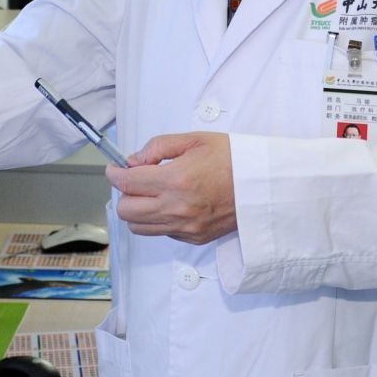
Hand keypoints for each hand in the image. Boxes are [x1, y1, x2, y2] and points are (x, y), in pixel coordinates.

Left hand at [106, 132, 235, 244]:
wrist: (262, 185)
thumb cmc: (232, 159)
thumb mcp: (195, 139)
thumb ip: (158, 146)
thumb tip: (134, 161)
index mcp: (175, 179)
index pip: (127, 183)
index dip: (114, 173)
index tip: (115, 169)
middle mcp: (177, 208)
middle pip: (126, 210)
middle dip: (124, 193)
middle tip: (136, 181)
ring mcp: (185, 227)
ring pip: (139, 227)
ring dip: (138, 210)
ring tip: (152, 194)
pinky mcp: (193, 238)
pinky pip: (162, 233)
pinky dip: (159, 220)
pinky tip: (173, 204)